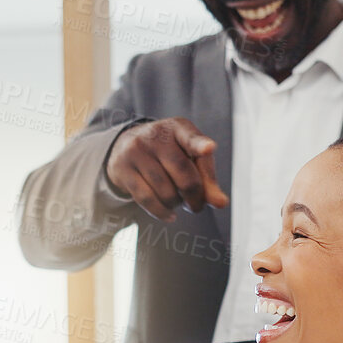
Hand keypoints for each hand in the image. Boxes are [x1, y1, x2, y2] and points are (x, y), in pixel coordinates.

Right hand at [104, 116, 228, 222]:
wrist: (125, 146)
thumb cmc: (168, 154)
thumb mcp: (190, 158)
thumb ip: (207, 178)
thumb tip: (221, 203)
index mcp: (178, 128)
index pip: (191, 137)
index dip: (200, 145)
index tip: (209, 149)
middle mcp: (155, 135)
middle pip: (183, 173)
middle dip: (195, 196)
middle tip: (196, 205)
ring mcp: (136, 151)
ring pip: (165, 190)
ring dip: (176, 203)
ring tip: (177, 201)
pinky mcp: (122, 169)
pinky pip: (147, 199)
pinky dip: (162, 212)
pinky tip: (169, 215)